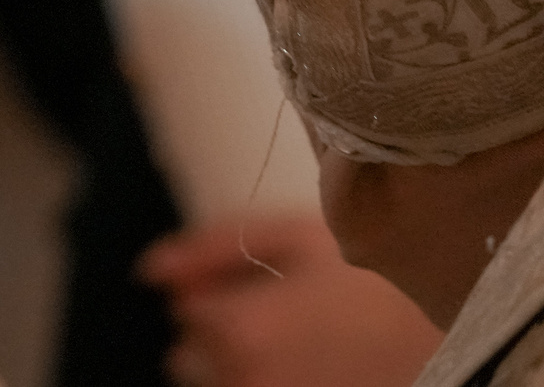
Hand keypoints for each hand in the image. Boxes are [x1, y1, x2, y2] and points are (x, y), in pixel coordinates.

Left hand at [141, 213, 439, 386]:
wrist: (462, 331)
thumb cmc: (377, 276)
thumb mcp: (293, 237)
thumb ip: (208, 248)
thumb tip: (147, 273)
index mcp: (236, 330)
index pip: (188, 314)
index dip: (223, 293)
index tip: (270, 288)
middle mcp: (244, 382)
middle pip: (194, 360)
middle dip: (224, 337)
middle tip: (291, 320)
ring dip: (246, 366)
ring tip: (308, 347)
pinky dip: (270, 380)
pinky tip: (314, 367)